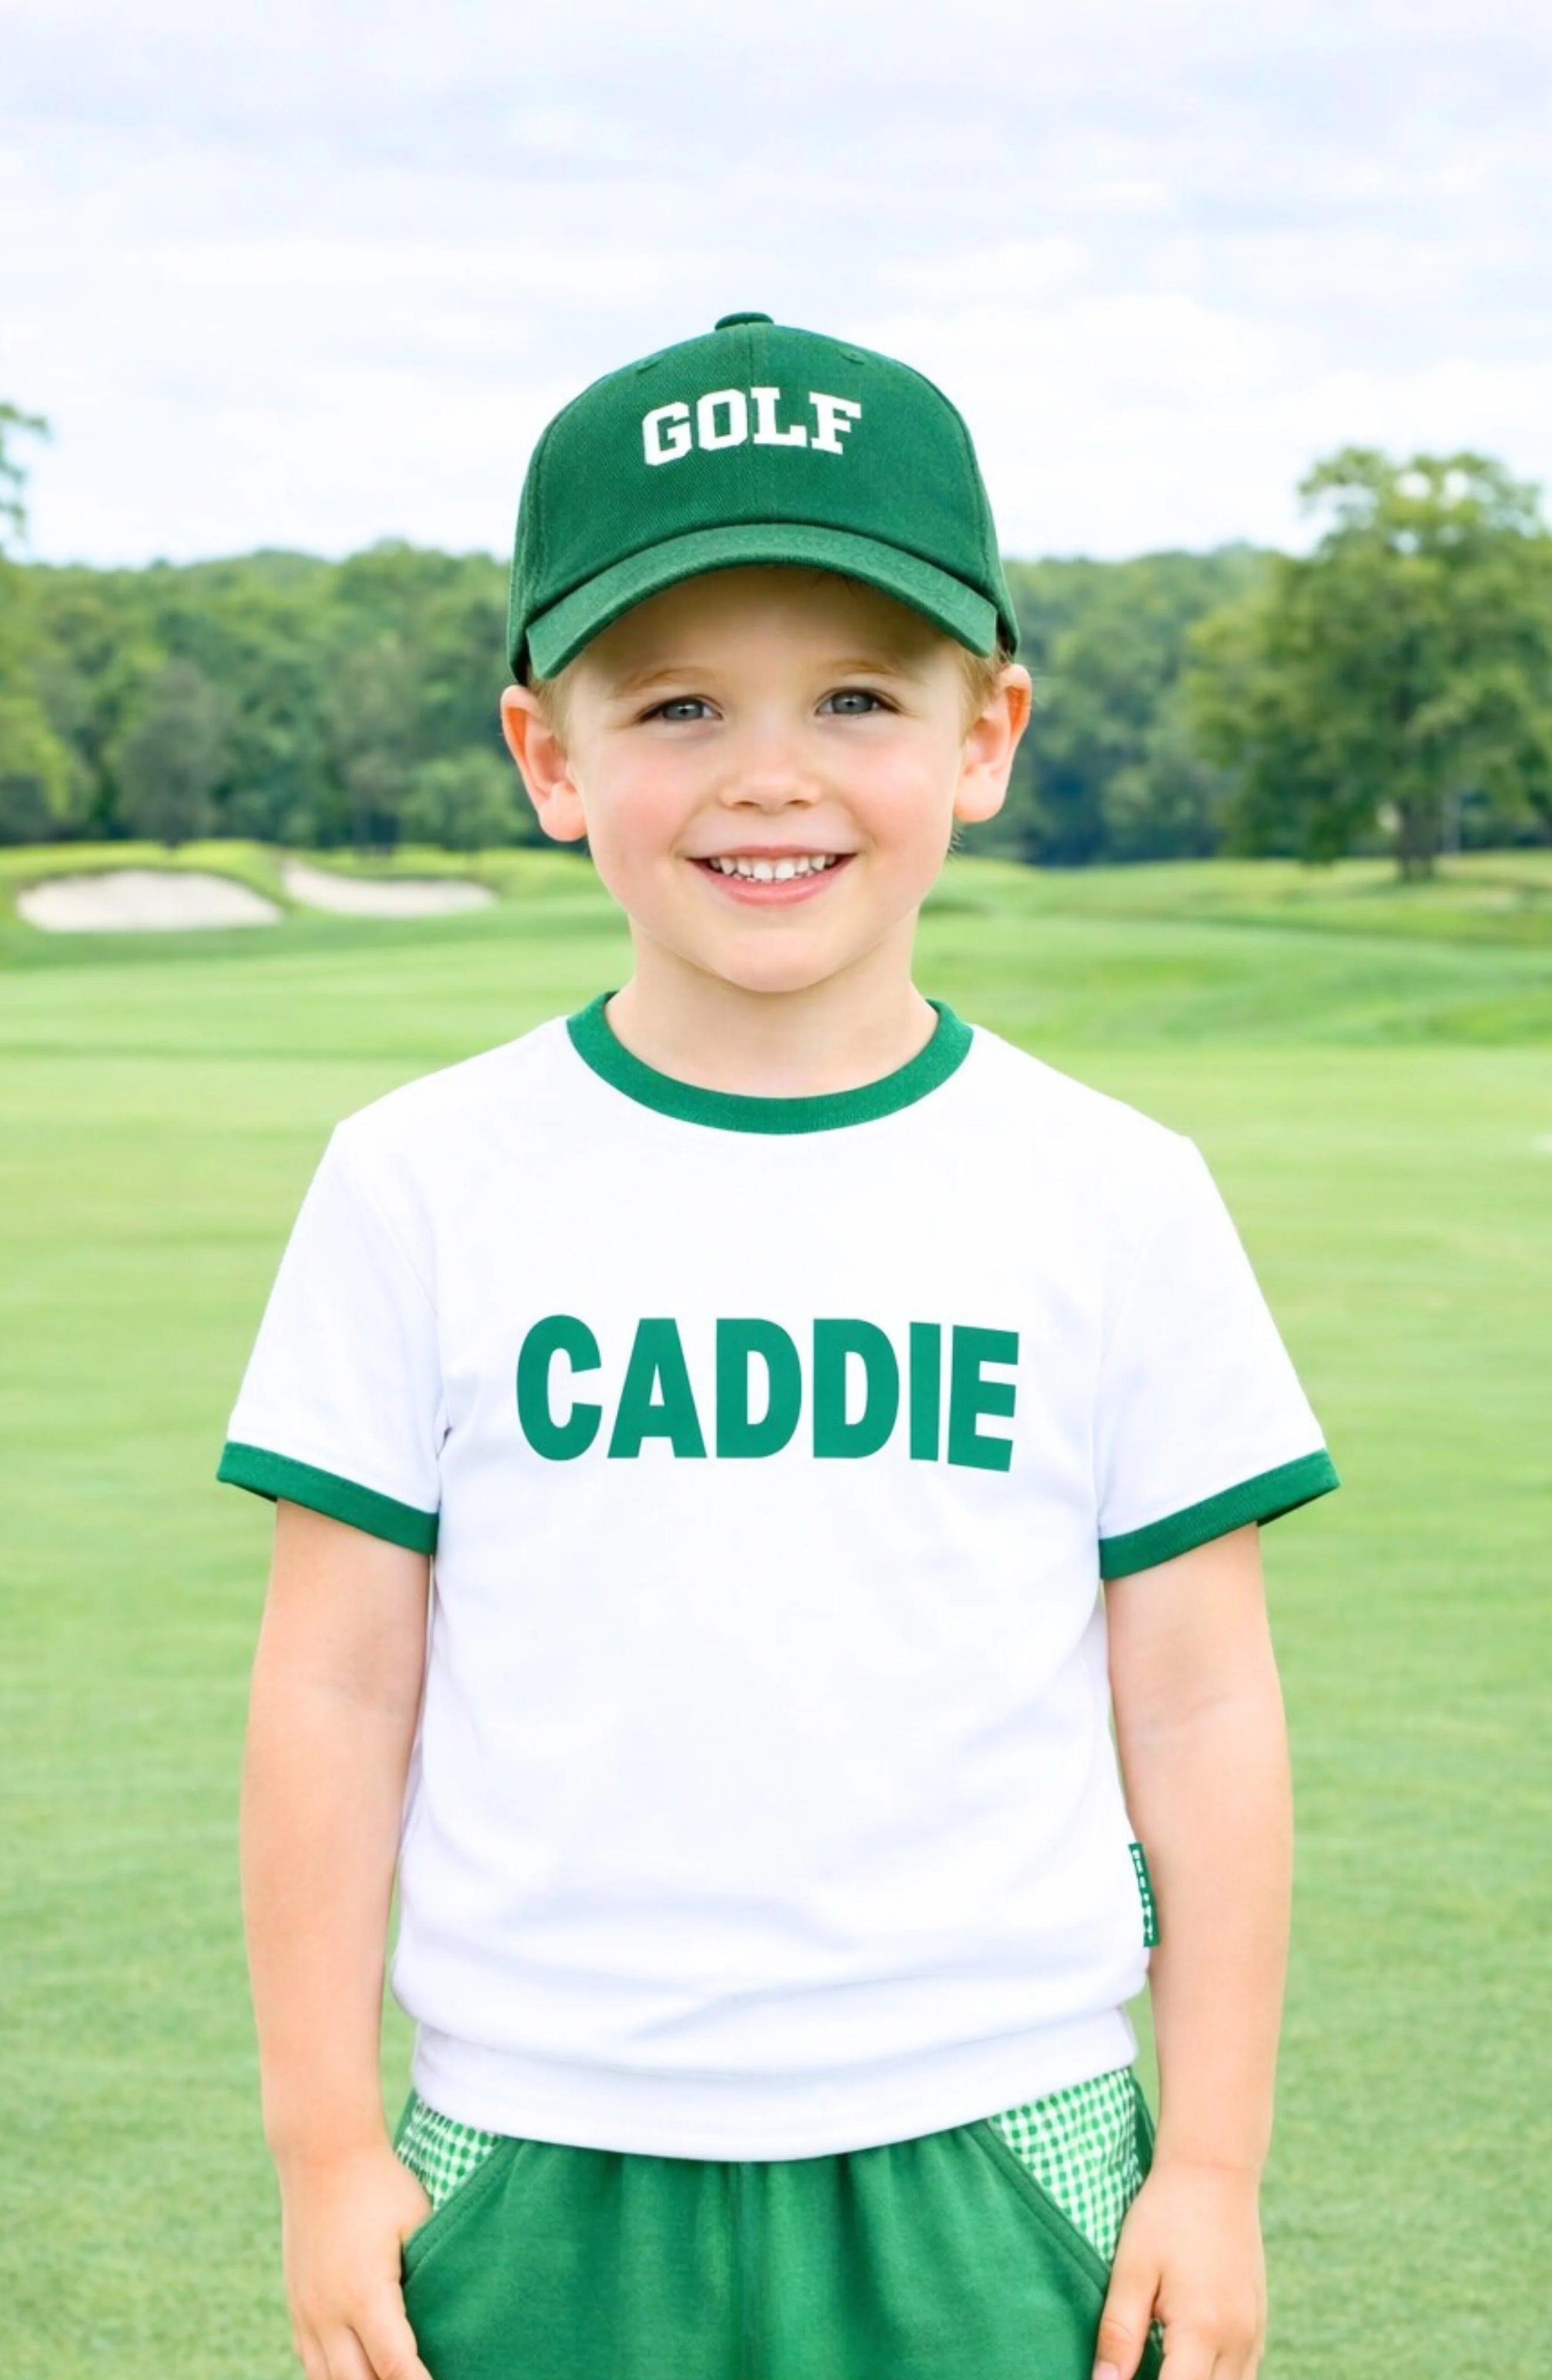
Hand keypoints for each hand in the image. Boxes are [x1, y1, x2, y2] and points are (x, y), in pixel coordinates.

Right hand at [277, 2138, 436, 2379]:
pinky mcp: (295, 2304)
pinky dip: (333, 2375)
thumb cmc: (380, 2185)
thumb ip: (429, 2271)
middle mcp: (328, 2311)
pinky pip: (310, 2360)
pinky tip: (356, 2371)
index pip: (395, 2364)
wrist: (322, 2153)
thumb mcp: (416, 2221)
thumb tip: (453, 2308)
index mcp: (364, 2292)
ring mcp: (306, 2311)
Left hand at [1092, 2159, 1266, 2379]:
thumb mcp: (1130, 2269)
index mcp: (1202, 2329)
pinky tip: (1187, 2365)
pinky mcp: (1259, 2325)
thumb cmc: (1166, 2215)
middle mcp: (1237, 2341)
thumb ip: (1118, 2334)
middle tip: (1138, 2371)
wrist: (1213, 2171)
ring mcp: (1254, 2334)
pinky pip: (1244, 2375)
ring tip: (1163, 2365)